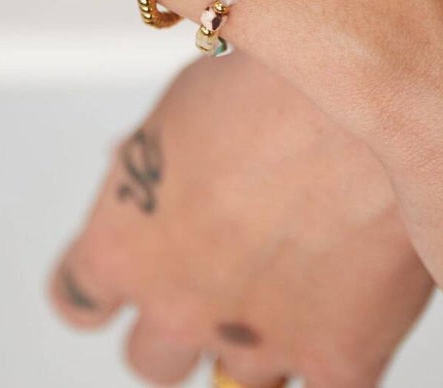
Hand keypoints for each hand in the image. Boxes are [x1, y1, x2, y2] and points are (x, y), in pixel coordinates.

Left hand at [49, 52, 431, 385]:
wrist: (364, 94)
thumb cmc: (269, 84)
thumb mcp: (179, 108)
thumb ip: (148, 160)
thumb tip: (137, 167)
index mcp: (124, 245)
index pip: (78, 300)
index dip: (101, 289)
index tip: (125, 276)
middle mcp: (176, 304)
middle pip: (150, 357)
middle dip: (177, 317)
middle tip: (215, 273)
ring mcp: (254, 341)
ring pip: (233, 382)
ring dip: (251, 339)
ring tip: (289, 271)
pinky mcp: (335, 358)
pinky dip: (322, 356)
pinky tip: (335, 304)